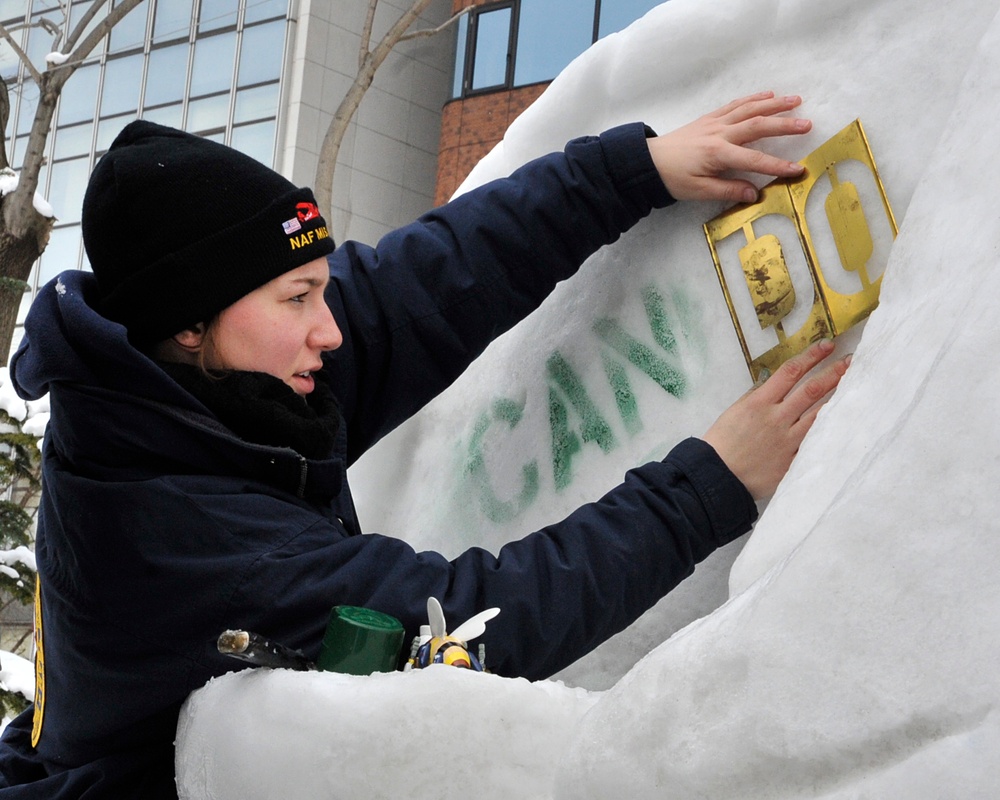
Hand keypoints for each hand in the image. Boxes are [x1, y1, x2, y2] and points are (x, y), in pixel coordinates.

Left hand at [647, 91, 811, 203]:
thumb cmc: (672, 178)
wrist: (648, 161)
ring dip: (774, 104)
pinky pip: (735, 105)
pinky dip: (753, 98)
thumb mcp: (698, 191)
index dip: (777, 165)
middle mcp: (719, 133)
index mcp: (718, 154)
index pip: (754, 159)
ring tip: (796, 101)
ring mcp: (715, 122)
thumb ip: (727, 190)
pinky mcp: (710, 118)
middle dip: (784, 125)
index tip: (798, 170)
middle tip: (807, 124)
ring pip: (749, 109)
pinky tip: (768, 95)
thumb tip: (754, 194)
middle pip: (757, 125)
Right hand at [702, 340, 850, 499]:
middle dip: (833, 373)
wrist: (717, 477)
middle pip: (811, 390)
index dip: (811, 356)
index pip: (790, 372)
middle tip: (851, 361)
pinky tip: (843, 422)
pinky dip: (829, 432)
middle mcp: (777, 419)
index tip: (827, 345)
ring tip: (853, 385)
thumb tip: (775, 383)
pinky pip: (814, 444)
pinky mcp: (792, 462)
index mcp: (759, 403)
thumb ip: (757, 396)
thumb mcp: (735, 411)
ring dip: (838, 398)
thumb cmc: (721, 443)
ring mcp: (787, 442)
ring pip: (819, 415)